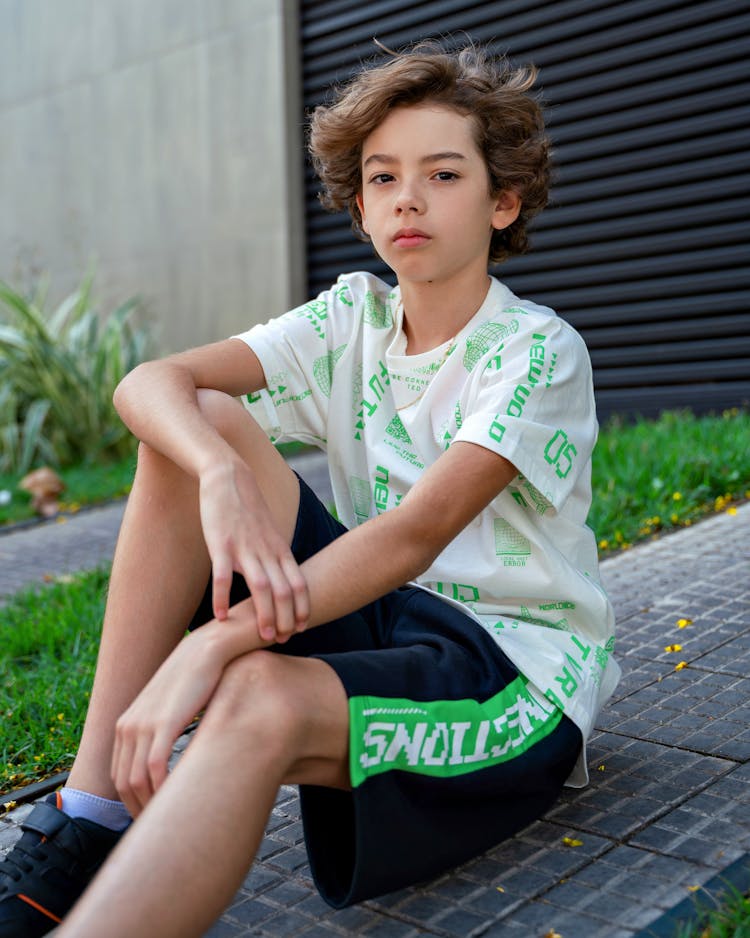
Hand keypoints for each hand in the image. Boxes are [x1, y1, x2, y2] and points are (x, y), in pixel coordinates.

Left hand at [111, 621, 262, 815]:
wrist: (206, 650)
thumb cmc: (195, 681)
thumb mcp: (170, 709)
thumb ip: (164, 733)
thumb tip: (172, 762)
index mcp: (126, 725)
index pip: (120, 778)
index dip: (134, 803)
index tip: (154, 818)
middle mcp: (128, 726)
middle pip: (124, 784)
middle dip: (140, 811)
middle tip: (163, 829)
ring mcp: (143, 725)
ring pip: (137, 781)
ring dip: (151, 805)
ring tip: (173, 819)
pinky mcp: (164, 723)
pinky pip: (156, 768)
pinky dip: (163, 789)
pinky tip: (179, 798)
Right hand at [198, 459, 308, 641]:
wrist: (229, 477)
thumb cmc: (247, 509)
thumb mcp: (269, 533)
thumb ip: (274, 555)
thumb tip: (280, 578)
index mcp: (279, 549)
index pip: (299, 583)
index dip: (303, 607)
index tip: (302, 627)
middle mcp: (266, 551)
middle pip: (284, 590)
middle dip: (287, 618)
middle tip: (283, 640)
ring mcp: (244, 548)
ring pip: (261, 587)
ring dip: (264, 614)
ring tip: (263, 637)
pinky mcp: (221, 544)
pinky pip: (223, 576)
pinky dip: (222, 599)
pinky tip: (220, 617)